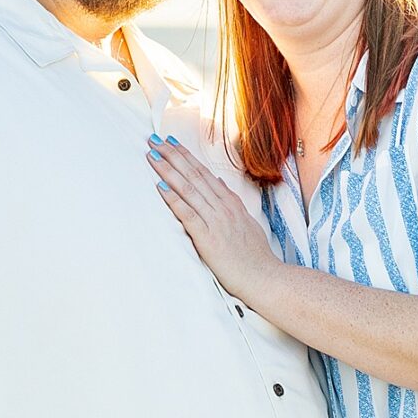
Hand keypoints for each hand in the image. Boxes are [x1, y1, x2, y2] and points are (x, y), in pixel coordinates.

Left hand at [148, 133, 279, 304]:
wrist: (264, 278)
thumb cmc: (255, 256)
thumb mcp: (246, 222)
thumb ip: (231, 202)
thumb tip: (218, 182)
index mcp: (230, 203)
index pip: (204, 173)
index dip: (186, 156)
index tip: (171, 143)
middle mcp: (222, 208)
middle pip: (194, 175)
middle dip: (172, 155)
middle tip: (154, 140)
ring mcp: (216, 221)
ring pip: (188, 189)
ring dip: (168, 170)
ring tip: (152, 156)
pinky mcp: (208, 238)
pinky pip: (188, 214)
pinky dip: (173, 199)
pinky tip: (160, 187)